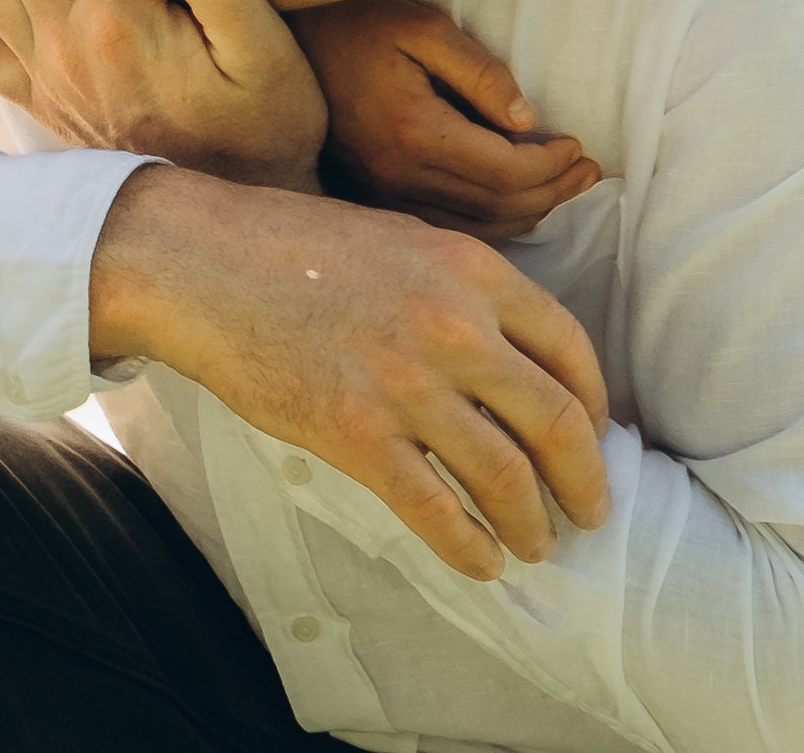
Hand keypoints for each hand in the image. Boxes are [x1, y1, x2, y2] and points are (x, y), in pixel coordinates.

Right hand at [93, 162, 611, 580]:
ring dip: (533, 523)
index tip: (598, 435)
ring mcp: (406, 384)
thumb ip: (464, 290)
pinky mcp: (355, 434)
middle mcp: (454, 326)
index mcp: (473, 270)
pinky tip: (482, 562)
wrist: (206, 262)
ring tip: (539, 545)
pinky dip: (469, 547)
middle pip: (556, 420)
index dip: (596, 403)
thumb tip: (515, 355)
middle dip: (584, 479)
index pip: (569, 348)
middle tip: (591, 512)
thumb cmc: (300, 246)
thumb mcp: (405, 241)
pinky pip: (435, 510)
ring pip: (504, 476)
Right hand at [300, 0, 601, 241]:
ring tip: (565, 188)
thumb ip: (480, 73)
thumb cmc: (358, 20)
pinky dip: (490, 224)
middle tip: (590, 172)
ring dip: (527, 213)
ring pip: (473, 230)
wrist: (280, 40)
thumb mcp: (423, 28)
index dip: (553, 166)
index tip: (582, 146)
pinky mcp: (371, 200)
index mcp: (412, 132)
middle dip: (552, 192)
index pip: (504, 171)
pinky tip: (514, 205)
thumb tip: (528, 122)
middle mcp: (395, 178)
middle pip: (496, 208)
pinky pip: (444, 229)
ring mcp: (379, 197)